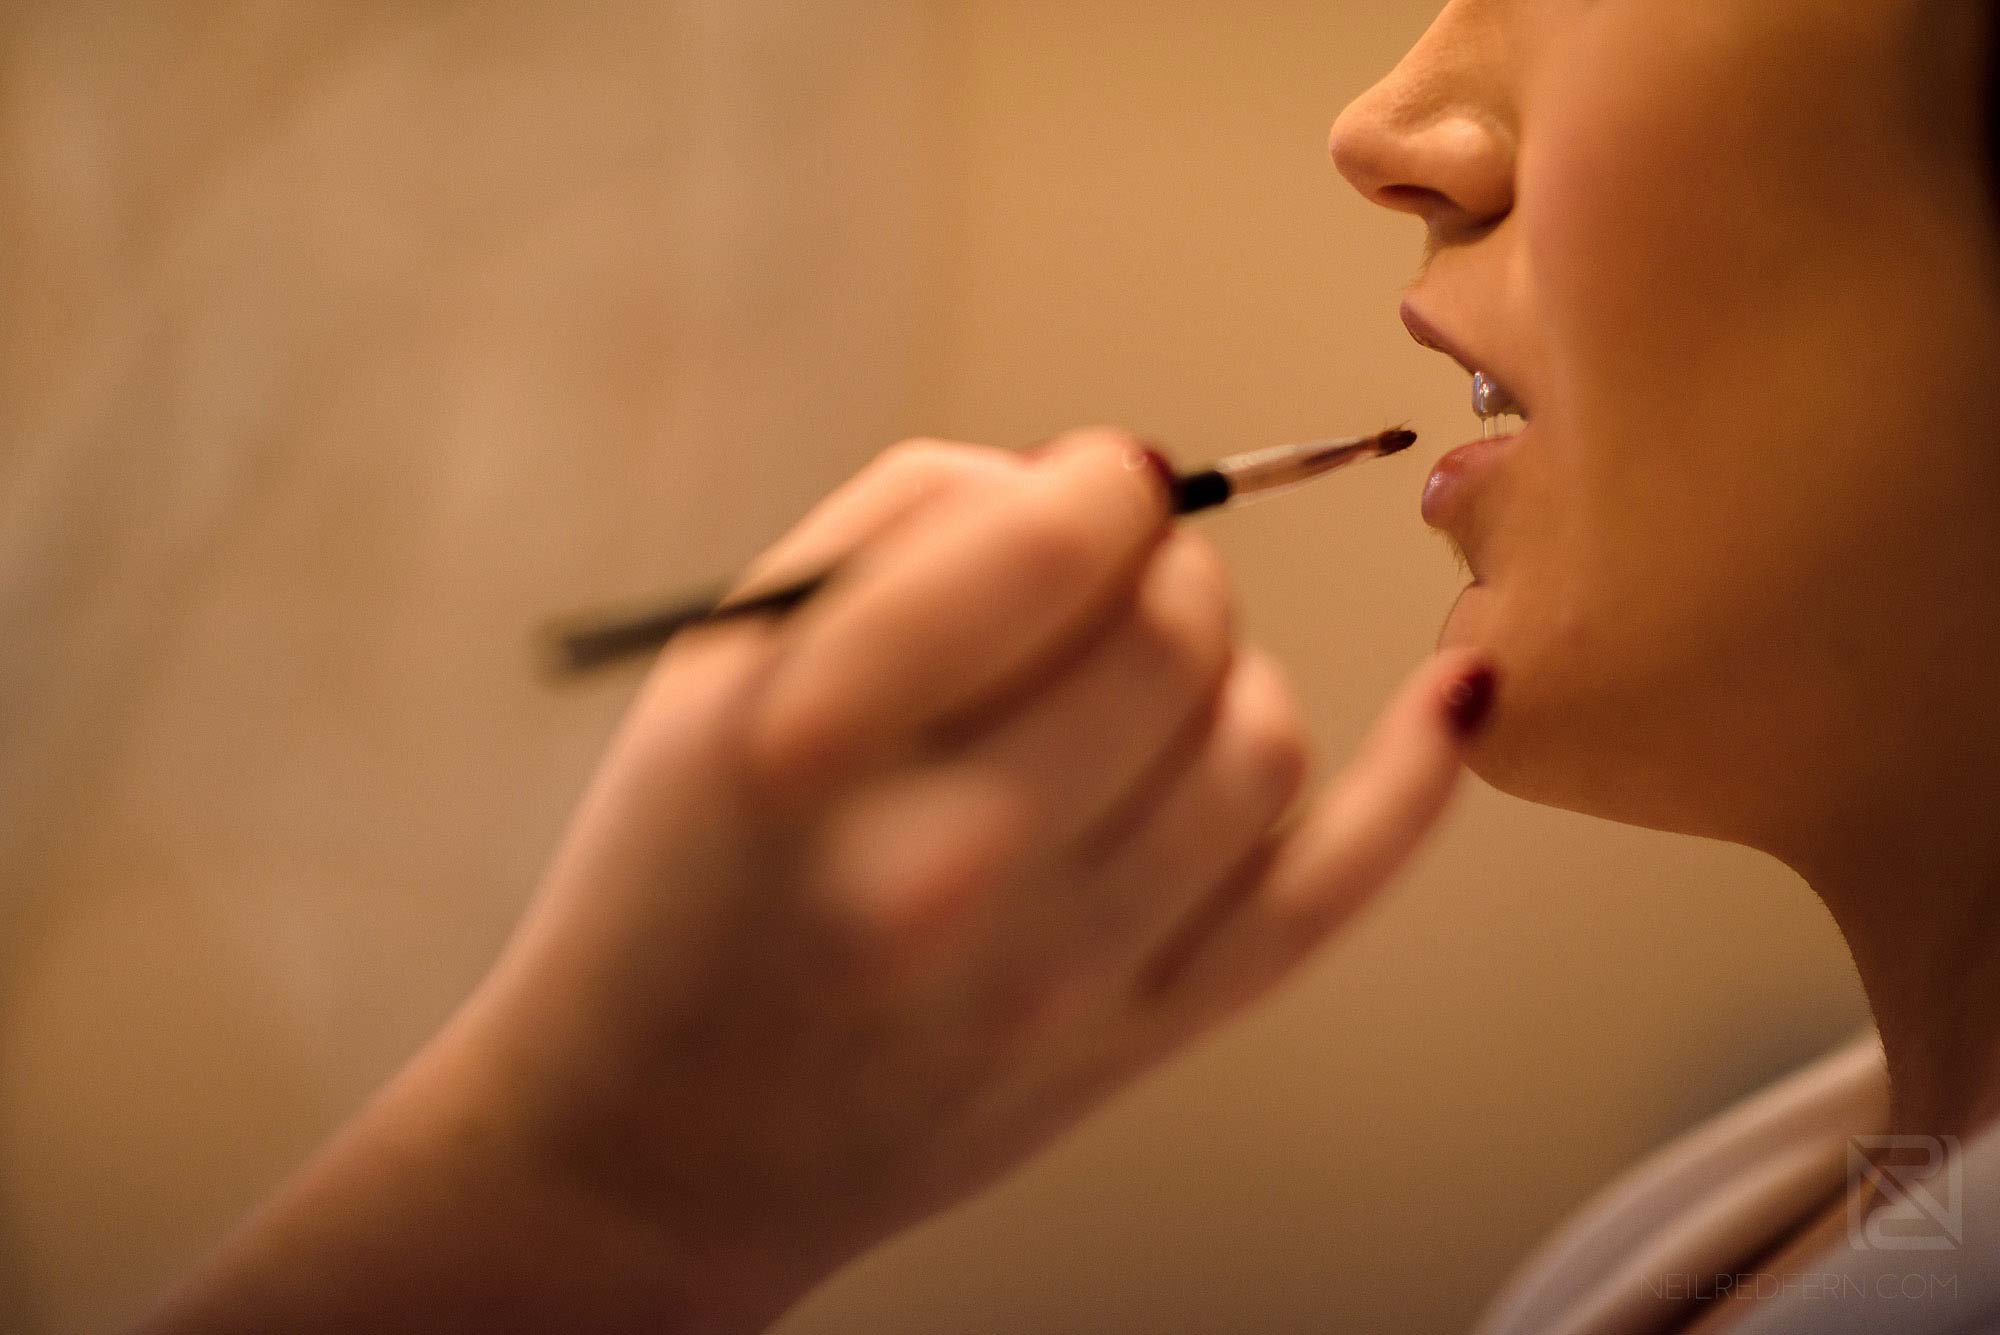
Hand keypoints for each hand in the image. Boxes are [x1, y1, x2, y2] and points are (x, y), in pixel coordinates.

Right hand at [446, 428, 1492, 1322]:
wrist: (655, 1144)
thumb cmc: (669, 881)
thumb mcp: (711, 673)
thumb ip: (897, 532)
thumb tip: (1097, 484)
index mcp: (816, 745)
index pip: (1050, 542)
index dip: (1100, 481)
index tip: (1093, 486)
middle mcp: (949, 868)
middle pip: (1173, 631)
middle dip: (1163, 562)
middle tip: (1108, 575)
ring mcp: (1057, 975)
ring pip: (1257, 740)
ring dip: (1222, 663)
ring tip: (1142, 675)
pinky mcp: (1129, 1042)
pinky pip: (1321, 898)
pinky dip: (1411, 784)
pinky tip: (1457, 698)